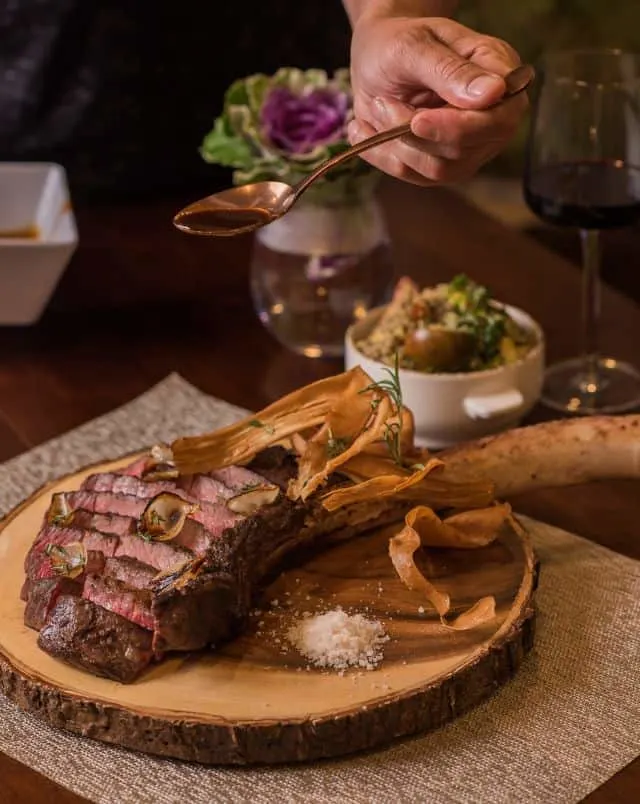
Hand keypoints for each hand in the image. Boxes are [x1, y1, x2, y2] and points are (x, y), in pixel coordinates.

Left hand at [348, 15, 527, 184]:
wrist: (376, 57)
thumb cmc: (399, 43)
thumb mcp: (415, 46)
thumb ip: (450, 70)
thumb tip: (492, 93)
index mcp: (499, 76)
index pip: (499, 119)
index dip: (460, 128)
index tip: (419, 121)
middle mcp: (491, 117)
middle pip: (465, 150)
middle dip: (416, 134)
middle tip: (382, 103)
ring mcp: (469, 146)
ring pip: (439, 169)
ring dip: (398, 143)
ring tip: (378, 107)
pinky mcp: (442, 165)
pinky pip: (414, 175)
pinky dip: (383, 155)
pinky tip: (367, 130)